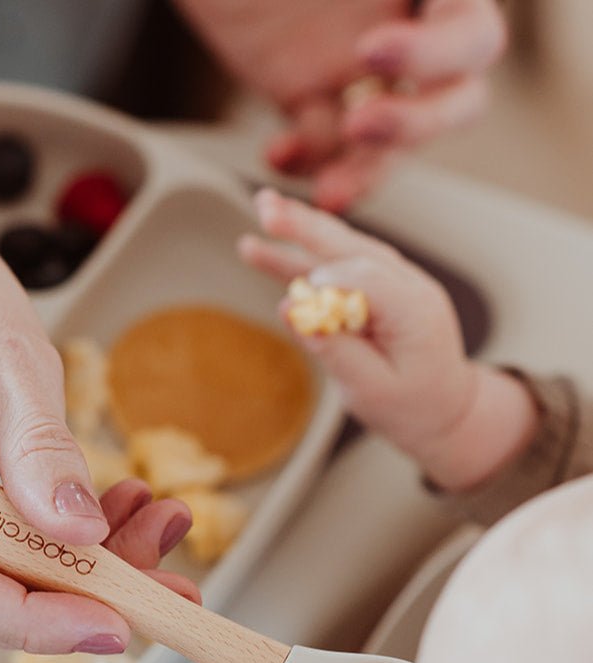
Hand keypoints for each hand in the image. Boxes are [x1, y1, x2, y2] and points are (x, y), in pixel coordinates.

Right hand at [0, 95, 195, 652]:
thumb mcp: (6, 347)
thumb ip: (42, 447)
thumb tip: (83, 537)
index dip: (29, 618)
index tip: (112, 624)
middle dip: (64, 586)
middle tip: (163, 567)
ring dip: (52, 562)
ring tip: (134, 514)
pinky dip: (20, 540)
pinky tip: (82, 513)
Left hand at [177, 0, 505, 209]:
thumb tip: (395, 4)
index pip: (472, 34)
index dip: (434, 52)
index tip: (368, 50)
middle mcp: (410, 33)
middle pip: (453, 104)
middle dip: (412, 125)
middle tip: (357, 125)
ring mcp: (361, 75)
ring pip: (387, 146)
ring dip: (361, 172)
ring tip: (326, 193)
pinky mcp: (310, 100)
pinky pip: (325, 151)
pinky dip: (307, 162)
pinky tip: (277, 154)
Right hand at [239, 189, 536, 489]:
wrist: (446, 409)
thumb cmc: (411, 405)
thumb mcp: (372, 390)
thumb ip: (334, 349)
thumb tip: (292, 310)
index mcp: (415, 310)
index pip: (366, 278)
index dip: (327, 283)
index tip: (294, 300)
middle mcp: (408, 284)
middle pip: (352, 246)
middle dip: (307, 227)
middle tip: (266, 209)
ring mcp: (394, 281)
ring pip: (341, 247)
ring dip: (300, 228)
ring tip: (261, 209)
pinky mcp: (375, 287)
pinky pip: (335, 265)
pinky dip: (300, 256)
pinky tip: (263, 246)